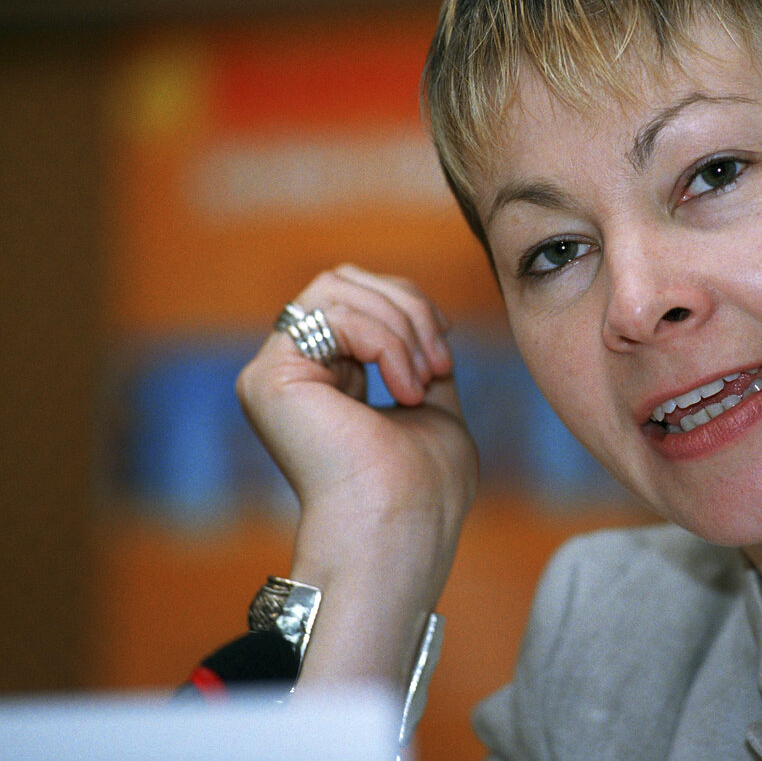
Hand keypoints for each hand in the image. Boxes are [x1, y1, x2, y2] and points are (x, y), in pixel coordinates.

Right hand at [237, 264, 476, 616]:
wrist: (401, 530)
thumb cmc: (424, 489)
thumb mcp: (432, 408)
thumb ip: (418, 363)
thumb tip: (429, 322)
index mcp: (325, 380)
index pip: (358, 298)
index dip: (409, 306)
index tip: (445, 353)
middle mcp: (292, 372)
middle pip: (345, 280)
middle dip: (406, 307)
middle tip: (439, 364)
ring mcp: (274, 372)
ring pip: (338, 287)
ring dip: (400, 325)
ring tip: (423, 379)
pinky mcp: (269, 377)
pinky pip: (334, 313)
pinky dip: (385, 341)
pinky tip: (404, 389)